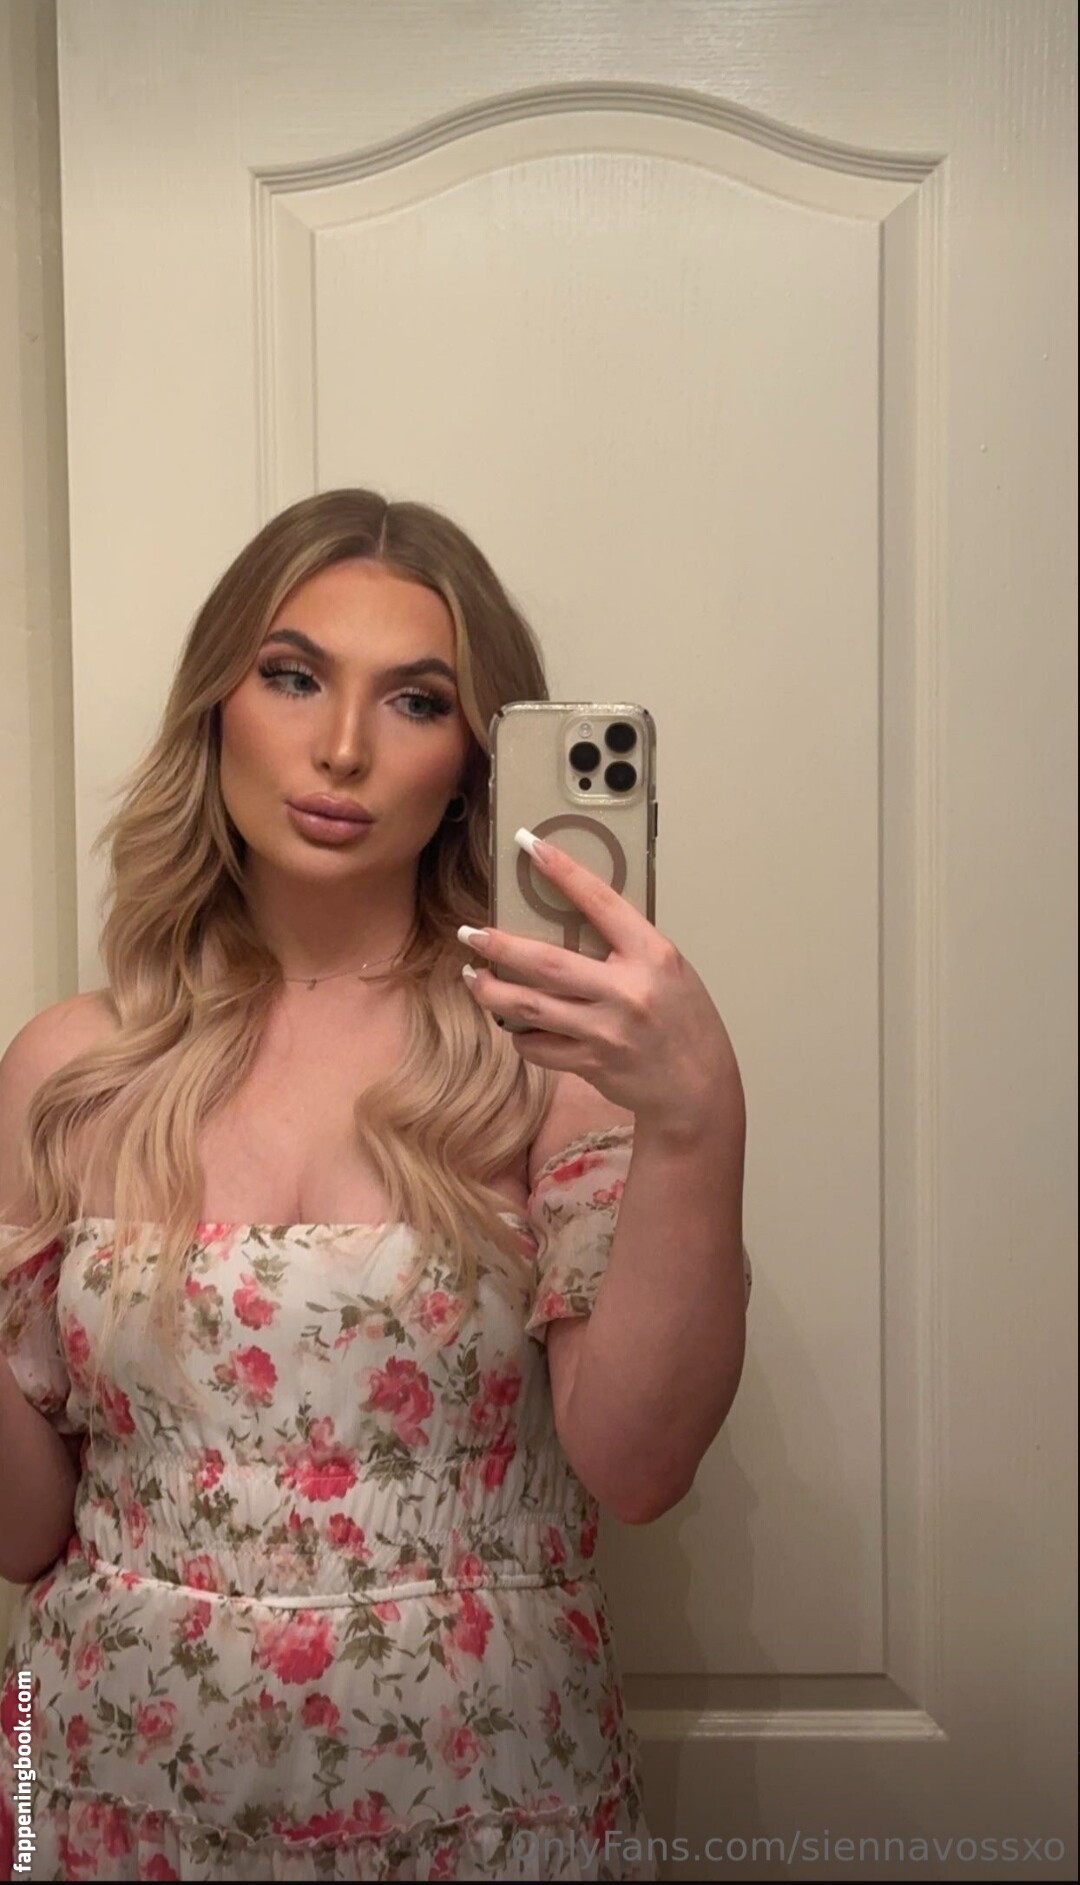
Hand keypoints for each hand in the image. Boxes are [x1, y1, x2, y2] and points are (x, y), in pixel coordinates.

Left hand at [458, 831, 743, 1136]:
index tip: (530, 845)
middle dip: (499, 946)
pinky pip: (538, 1046)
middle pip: (546, 963)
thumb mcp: (667, 970)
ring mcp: (606, 1031)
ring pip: (530, 1007)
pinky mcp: (591, 1064)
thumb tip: (570, 920)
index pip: (601, 902)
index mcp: (652, 955)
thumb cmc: (685, 1022)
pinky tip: (514, 1023)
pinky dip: (520, 1033)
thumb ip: (626, 947)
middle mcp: (628, 991)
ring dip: (492, 991)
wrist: (698, 1087)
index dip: (563, 871)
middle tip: (470, 933)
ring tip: (472, 976)